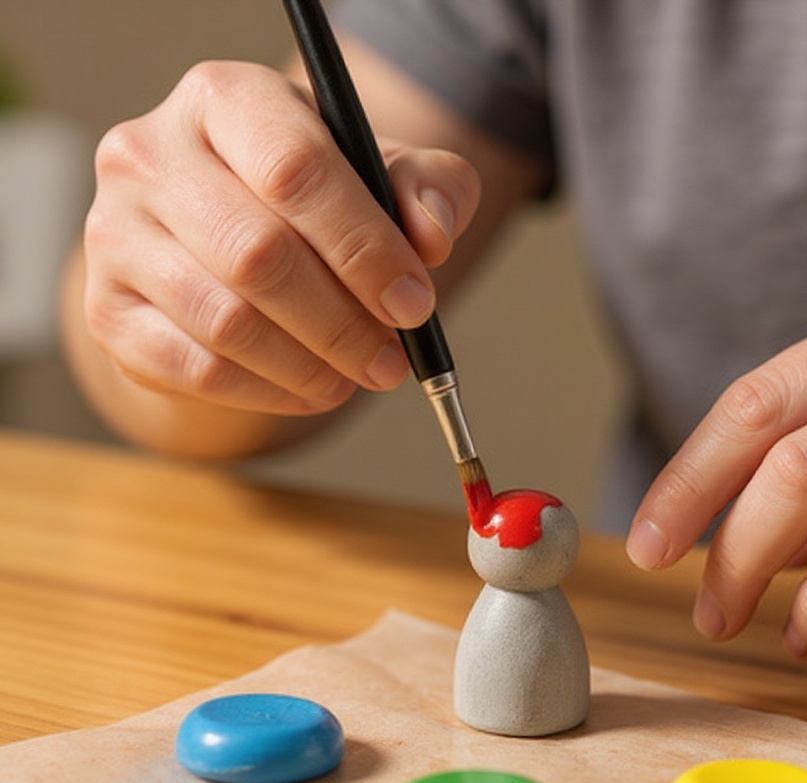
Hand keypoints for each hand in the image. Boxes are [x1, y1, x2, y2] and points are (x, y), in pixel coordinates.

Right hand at [82, 60, 480, 415]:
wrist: (218, 250)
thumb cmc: (307, 206)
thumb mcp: (378, 177)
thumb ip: (426, 188)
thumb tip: (431, 236)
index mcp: (223, 99)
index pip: (295, 167)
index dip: (364, 246)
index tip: (413, 303)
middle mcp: (149, 155)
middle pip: (259, 255)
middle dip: (344, 323)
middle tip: (392, 360)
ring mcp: (115, 234)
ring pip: (228, 322)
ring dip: (312, 366)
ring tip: (358, 376)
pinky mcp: (108, 311)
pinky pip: (199, 369)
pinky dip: (271, 393)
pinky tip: (312, 388)